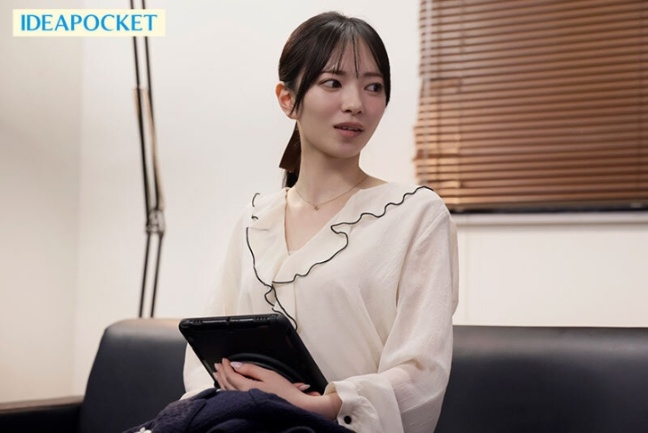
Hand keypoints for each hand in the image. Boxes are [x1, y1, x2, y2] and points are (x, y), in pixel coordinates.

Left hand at [214, 358, 340, 418]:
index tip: (224, 359)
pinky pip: (232, 398)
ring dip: (222, 382)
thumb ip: (250, 369)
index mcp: (247, 387)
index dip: (226, 366)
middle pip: (227, 383)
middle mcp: (243, 396)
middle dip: (222, 373)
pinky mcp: (249, 406)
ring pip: (228, 392)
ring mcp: (245, 403)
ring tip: (218, 375)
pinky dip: (227, 391)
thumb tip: (236, 364)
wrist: (294, 407)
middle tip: (218, 365)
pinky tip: (227, 389)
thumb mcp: (268, 374)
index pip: (231, 375)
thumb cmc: (284, 392)